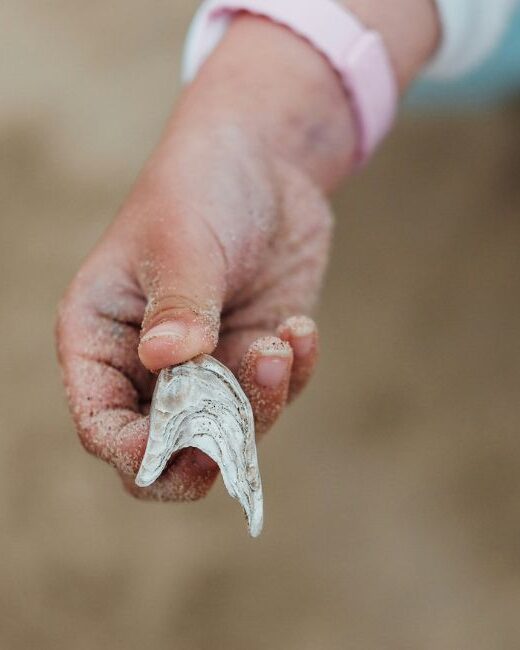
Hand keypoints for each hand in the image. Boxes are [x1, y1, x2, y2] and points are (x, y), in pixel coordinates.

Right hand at [56, 15, 351, 500]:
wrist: (262, 163)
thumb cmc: (198, 189)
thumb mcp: (181, 243)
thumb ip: (178, 305)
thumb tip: (169, 358)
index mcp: (102, 339)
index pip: (105, 426)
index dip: (140, 452)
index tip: (190, 448)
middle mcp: (149, 364)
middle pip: (169, 446)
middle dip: (211, 443)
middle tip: (246, 413)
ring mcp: (207, 364)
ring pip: (230, 429)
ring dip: (262, 399)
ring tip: (280, 341)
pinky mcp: (254, 352)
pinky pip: (275, 394)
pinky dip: (294, 373)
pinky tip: (300, 328)